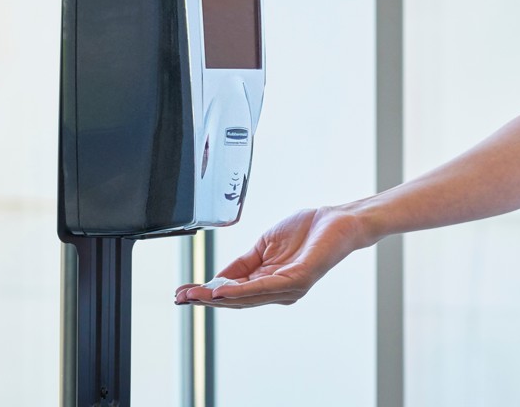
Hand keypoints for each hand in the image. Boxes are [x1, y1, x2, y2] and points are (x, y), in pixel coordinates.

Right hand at [174, 206, 364, 308]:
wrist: (338, 220)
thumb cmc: (307, 231)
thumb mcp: (264, 245)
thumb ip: (243, 262)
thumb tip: (218, 276)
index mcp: (269, 282)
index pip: (233, 292)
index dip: (207, 293)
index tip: (183, 293)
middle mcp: (278, 291)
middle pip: (235, 299)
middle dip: (205, 299)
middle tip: (181, 298)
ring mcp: (288, 288)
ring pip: (246, 297)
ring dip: (217, 297)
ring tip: (194, 296)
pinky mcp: (298, 280)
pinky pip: (264, 287)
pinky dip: (241, 290)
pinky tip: (221, 289)